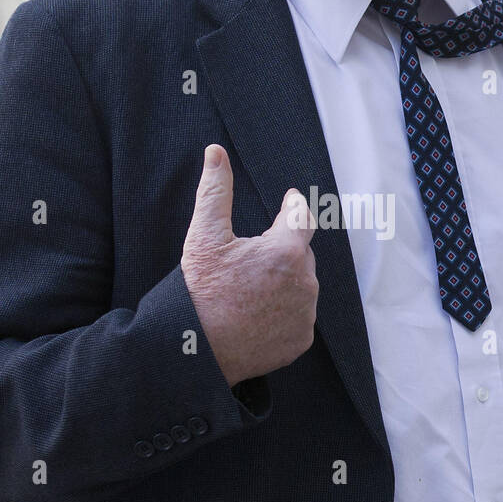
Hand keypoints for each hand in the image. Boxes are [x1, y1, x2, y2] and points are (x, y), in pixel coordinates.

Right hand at [181, 144, 317, 387]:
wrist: (196, 350)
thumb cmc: (199, 291)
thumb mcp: (204, 236)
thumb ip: (215, 190)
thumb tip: (215, 151)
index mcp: (286, 251)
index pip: (303, 216)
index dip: (293, 206)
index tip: (288, 202)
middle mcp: (305, 282)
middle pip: (301, 253)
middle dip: (282, 250)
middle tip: (250, 259)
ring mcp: (305, 314)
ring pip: (301, 285)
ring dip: (284, 280)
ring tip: (251, 289)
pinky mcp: (301, 339)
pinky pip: (299, 316)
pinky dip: (284, 311)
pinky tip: (258, 313)